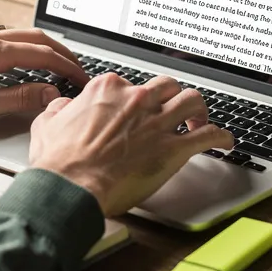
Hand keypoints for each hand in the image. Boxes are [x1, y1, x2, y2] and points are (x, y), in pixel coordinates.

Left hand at [0, 29, 90, 126]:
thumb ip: (16, 99)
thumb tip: (48, 94)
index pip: (43, 54)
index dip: (68, 67)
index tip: (82, 79)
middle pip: (36, 39)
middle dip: (62, 53)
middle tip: (78, 70)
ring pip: (21, 37)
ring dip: (44, 50)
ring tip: (57, 66)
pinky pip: (6, 42)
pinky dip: (25, 50)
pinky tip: (23, 64)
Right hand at [28, 74, 232, 216]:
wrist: (71, 186)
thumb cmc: (59, 162)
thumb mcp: (47, 125)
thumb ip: (59, 110)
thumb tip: (63, 107)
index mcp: (107, 89)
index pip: (128, 84)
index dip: (133, 99)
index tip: (134, 110)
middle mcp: (137, 99)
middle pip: (166, 86)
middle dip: (170, 97)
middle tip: (171, 111)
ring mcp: (157, 122)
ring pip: (192, 101)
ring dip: (198, 111)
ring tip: (199, 120)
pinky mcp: (173, 149)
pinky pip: (209, 136)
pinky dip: (221, 137)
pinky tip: (225, 142)